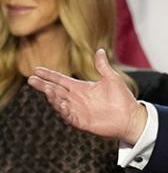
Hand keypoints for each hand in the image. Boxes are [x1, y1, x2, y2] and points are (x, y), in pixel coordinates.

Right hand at [27, 49, 147, 144]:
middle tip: (31, 79)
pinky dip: (63, 110)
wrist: (131, 117)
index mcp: (81, 88)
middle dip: (43, 85)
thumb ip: (102, 66)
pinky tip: (60, 103)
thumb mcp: (112, 78)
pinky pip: (68, 116)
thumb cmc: (122, 98)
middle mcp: (76, 99)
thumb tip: (100, 50)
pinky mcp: (81, 121)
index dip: (49, 75)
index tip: (36, 69)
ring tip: (46, 89)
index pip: (60, 80)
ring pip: (59, 103)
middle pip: (55, 91)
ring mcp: (77, 110)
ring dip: (52, 97)